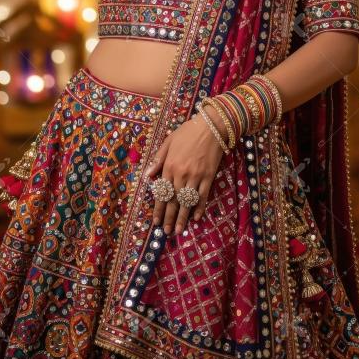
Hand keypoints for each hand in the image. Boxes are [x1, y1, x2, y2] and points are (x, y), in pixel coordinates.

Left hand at [146, 107, 226, 235]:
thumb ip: (158, 159)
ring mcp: (196, 176)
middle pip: (174, 200)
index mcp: (170, 166)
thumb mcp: (168, 142)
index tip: (156, 221)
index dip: (159, 208)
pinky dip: (199, 207)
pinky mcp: (208, 176)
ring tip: (178, 230)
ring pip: (187, 201)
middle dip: (169, 217)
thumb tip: (148, 176)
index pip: (162, 192)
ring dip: (182, 217)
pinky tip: (195, 217)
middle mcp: (181, 174)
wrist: (211, 126)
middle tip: (166, 232)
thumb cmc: (188, 132)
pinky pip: (203, 195)